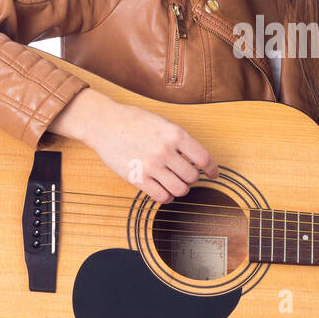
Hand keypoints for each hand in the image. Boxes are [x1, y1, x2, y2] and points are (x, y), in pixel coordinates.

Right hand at [49, 88, 217, 202]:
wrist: (104, 123)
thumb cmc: (133, 121)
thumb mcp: (162, 123)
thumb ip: (179, 140)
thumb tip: (198, 159)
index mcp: (175, 134)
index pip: (203, 158)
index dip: (212, 169)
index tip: (214, 174)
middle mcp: (165, 151)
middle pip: (192, 177)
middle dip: (192, 178)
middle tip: (186, 176)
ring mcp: (151, 166)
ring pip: (180, 189)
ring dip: (181, 189)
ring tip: (176, 184)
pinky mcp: (138, 179)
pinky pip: (162, 197)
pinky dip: (167, 196)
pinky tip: (164, 190)